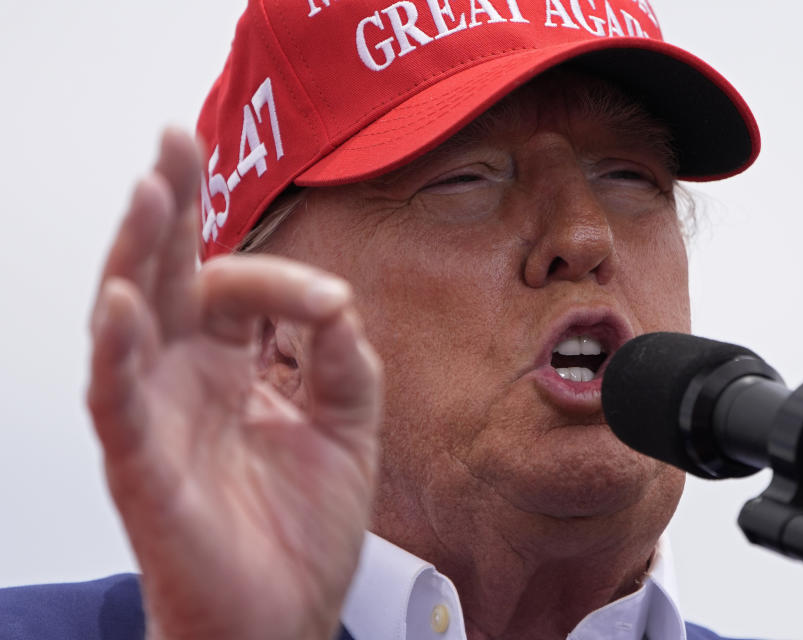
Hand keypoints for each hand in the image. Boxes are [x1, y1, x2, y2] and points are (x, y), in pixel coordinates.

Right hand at [87, 129, 381, 639]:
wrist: (284, 619)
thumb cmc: (302, 533)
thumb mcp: (350, 433)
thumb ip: (348, 366)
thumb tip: (341, 305)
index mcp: (233, 368)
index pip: (240, 290)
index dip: (281, 279)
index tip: (330, 306)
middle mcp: (187, 381)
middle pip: (167, 277)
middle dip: (170, 208)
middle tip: (172, 140)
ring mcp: (158, 418)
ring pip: (130, 321)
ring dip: (136, 255)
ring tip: (149, 191)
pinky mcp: (141, 466)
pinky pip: (117, 401)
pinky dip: (117, 351)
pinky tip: (123, 299)